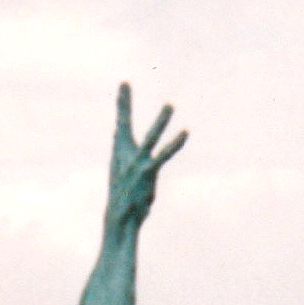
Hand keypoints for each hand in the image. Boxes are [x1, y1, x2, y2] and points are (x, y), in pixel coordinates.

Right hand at [105, 82, 186, 235]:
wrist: (120, 221)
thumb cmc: (125, 202)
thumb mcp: (125, 179)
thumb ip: (132, 162)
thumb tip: (141, 160)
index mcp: (118, 155)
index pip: (119, 125)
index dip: (122, 104)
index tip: (124, 84)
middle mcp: (124, 156)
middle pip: (123, 125)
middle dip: (123, 104)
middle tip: (124, 83)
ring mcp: (136, 164)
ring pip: (150, 138)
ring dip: (160, 122)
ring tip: (169, 105)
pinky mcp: (147, 173)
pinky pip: (163, 155)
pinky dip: (175, 144)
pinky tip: (185, 133)